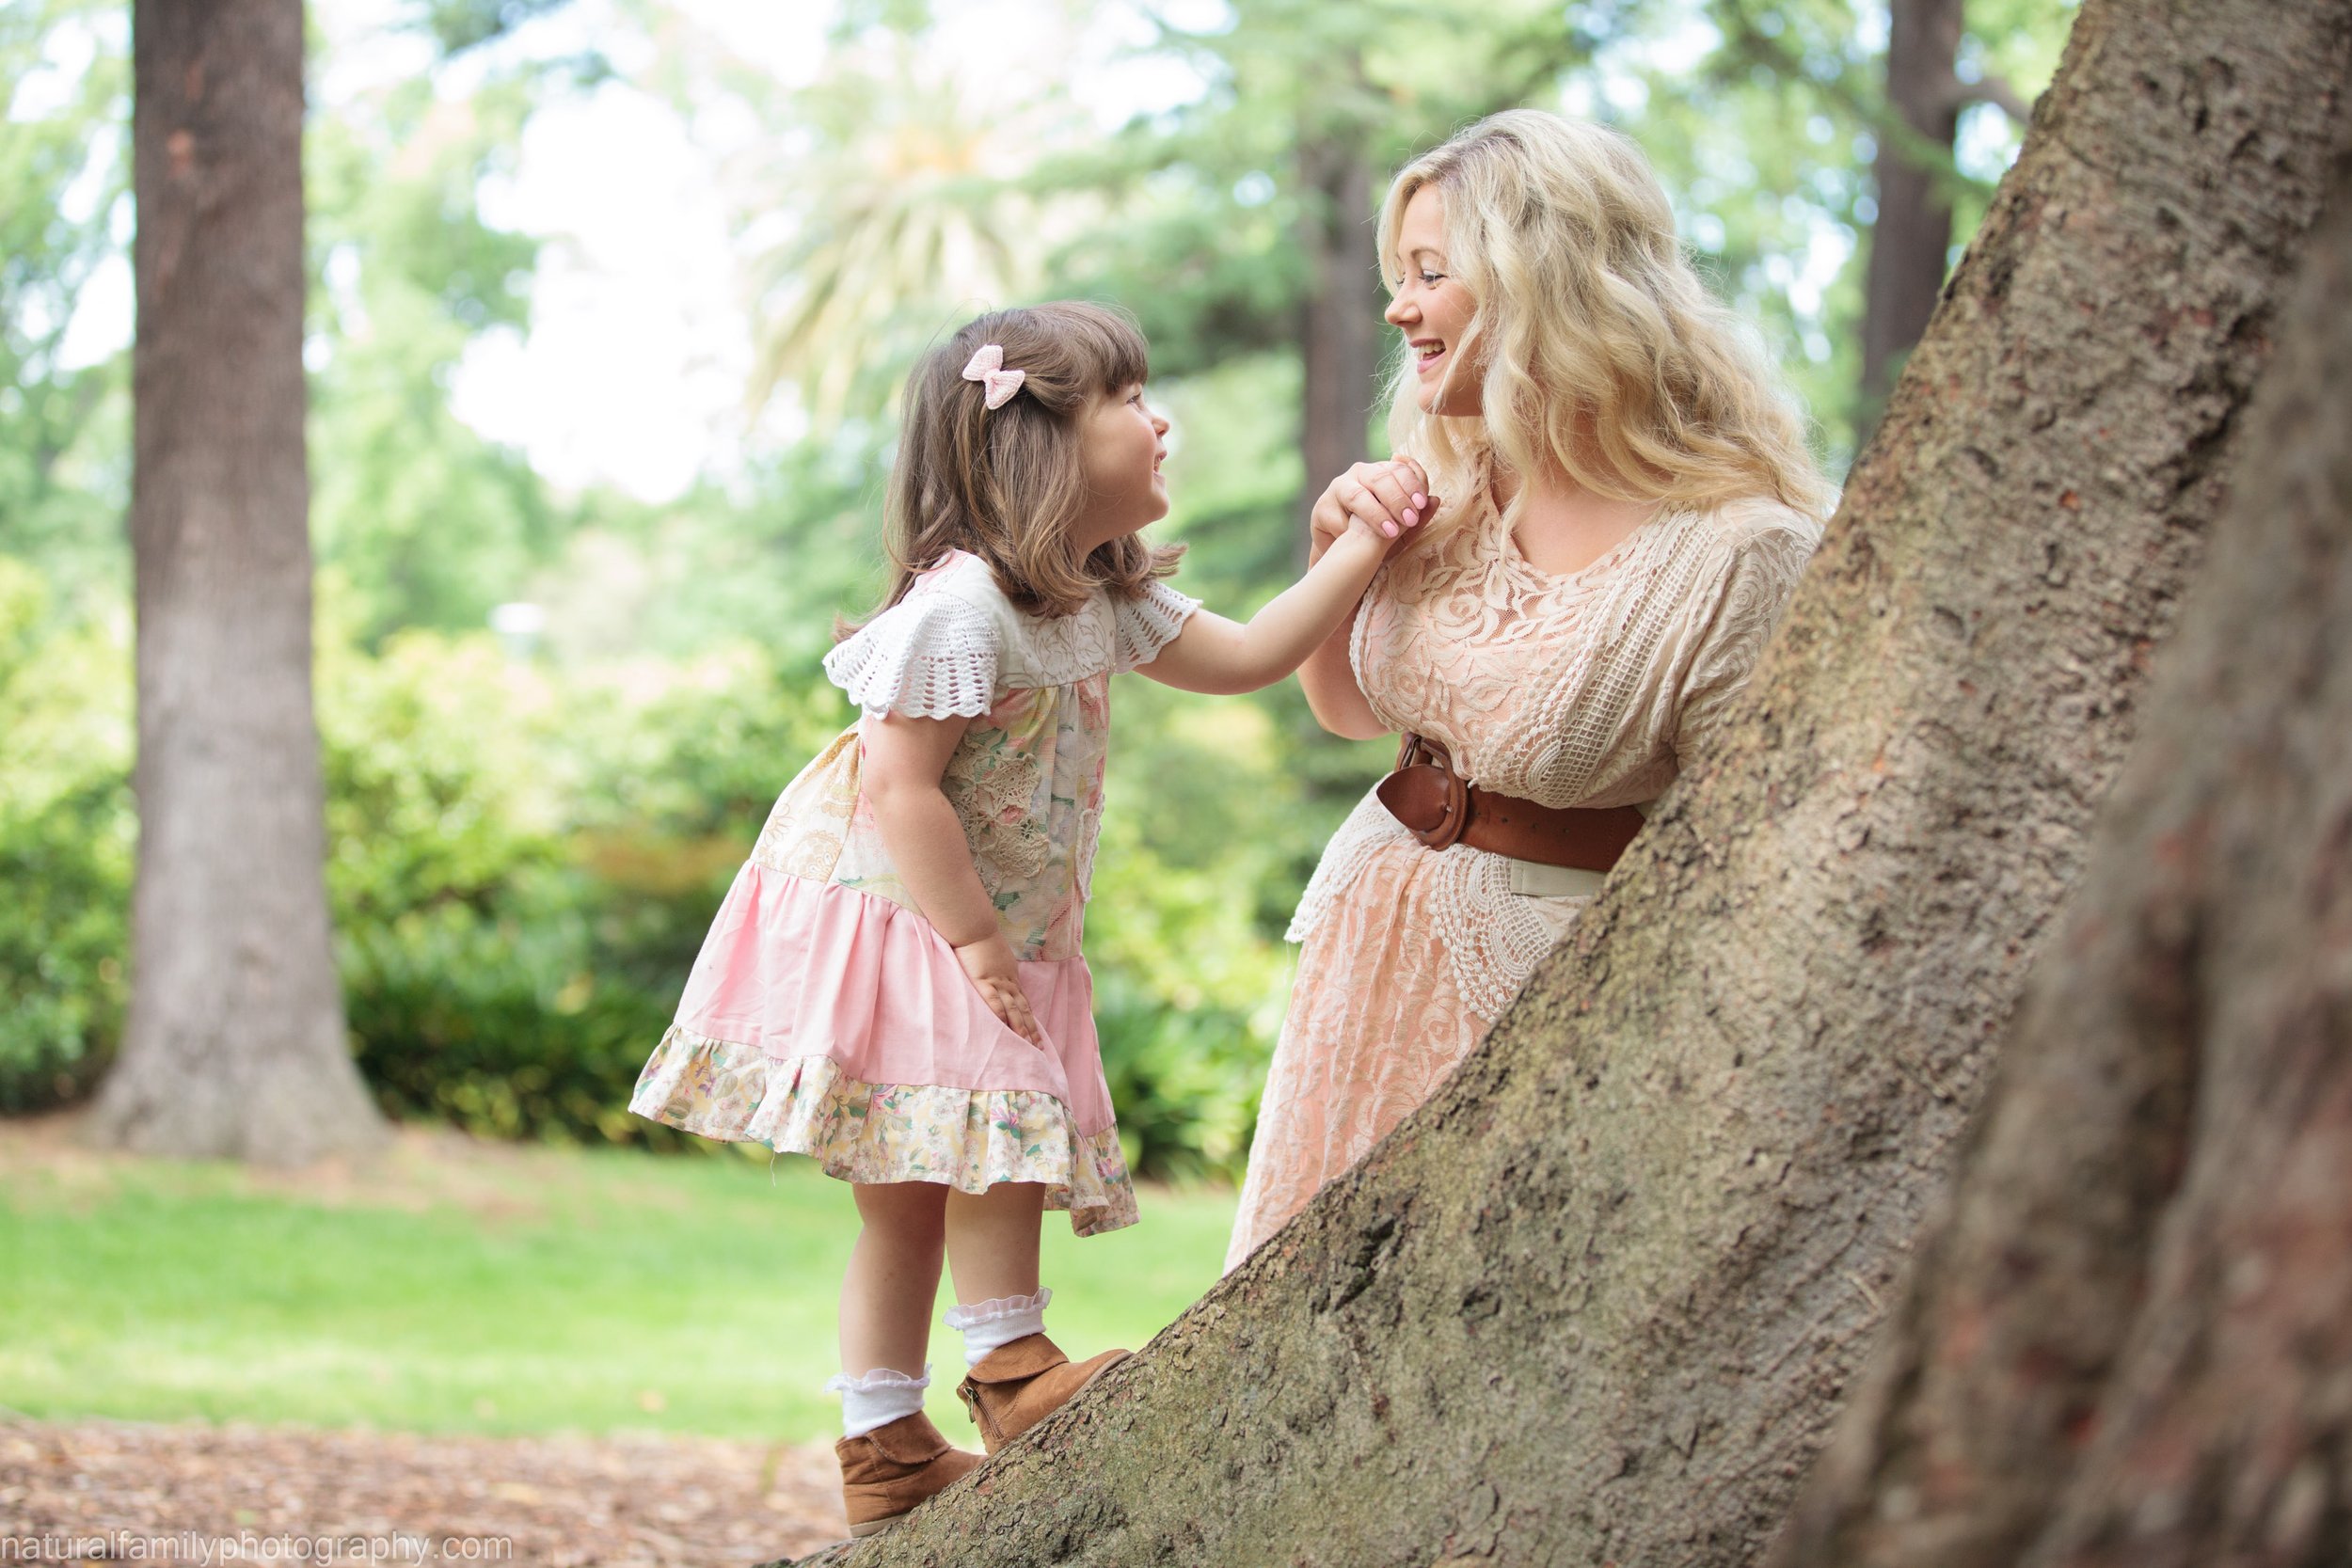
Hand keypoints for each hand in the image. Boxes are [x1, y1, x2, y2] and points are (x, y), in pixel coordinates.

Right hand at [954, 932, 1044, 1046]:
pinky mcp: (983, 982)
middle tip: (1039, 1047)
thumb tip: (994, 972)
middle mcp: (1008, 982)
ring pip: (1013, 1009)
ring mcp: (997, 982)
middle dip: (1031, 1029)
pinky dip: (1000, 1016)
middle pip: (1023, 1009)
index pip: (1024, 1002)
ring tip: (1027, 1045)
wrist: (976, 928)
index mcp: (1011, 976)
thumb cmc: (982, 939)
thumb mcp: (996, 954)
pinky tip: (1005, 1029)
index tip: (1037, 1033)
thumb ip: (997, 966)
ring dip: (1020, 1028)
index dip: (1031, 1018)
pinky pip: (994, 1002)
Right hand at [1309, 457, 1438, 562]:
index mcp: (1383, 474)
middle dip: (1397, 498)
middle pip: (1380, 479)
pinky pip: (1338, 517)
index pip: (1400, 470)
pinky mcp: (1322, 508)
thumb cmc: (1374, 537)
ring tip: (1390, 531)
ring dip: (1375, 513)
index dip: (1412, 484)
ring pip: (1358, 495)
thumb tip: (1435, 500)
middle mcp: (1360, 474)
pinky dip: (1350, 531)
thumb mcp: (1401, 528)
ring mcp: (1339, 489)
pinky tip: (1358, 541)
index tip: (1421, 503)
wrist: (1340, 554)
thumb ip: (1417, 516)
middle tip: (1410, 518)